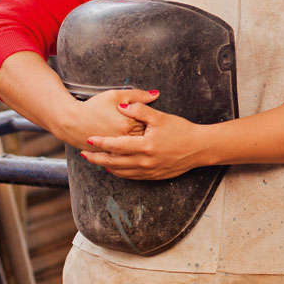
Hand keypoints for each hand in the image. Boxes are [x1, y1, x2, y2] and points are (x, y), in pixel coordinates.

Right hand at [56, 89, 156, 151]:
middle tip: (147, 131)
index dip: (152, 123)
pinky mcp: (109, 156)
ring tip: (138, 139)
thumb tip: (156, 94)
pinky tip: (131, 150)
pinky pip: (124, 158)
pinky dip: (128, 155)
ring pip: (136, 151)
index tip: (151, 120)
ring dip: (139, 147)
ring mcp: (116, 149)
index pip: (151, 126)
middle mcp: (124, 139)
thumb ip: (138, 95)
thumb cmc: (94, 106)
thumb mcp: (116, 95)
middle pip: (145, 140)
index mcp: (129, 124)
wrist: (71, 121)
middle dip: (149, 136)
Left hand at [81, 99, 207, 179]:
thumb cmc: (182, 131)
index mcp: (145, 145)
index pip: (116, 145)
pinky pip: (132, 177)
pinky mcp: (154, 176)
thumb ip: (140, 111)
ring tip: (96, 161)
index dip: (101, 142)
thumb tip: (123, 106)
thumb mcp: (161, 117)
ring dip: (106, 166)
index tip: (89, 139)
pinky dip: (120, 173)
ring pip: (121, 172)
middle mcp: (144, 161)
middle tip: (84, 155)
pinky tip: (115, 169)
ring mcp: (149, 171)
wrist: (200, 148)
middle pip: (114, 162)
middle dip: (97, 158)